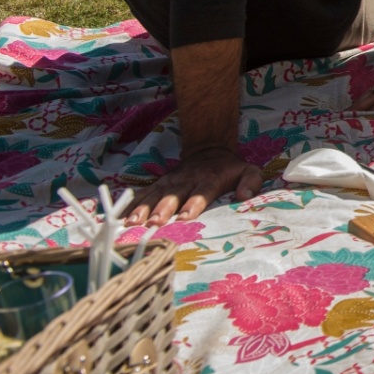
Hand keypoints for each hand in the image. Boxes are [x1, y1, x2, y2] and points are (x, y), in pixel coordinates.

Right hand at [124, 145, 262, 225]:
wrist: (209, 150)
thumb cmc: (230, 168)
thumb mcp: (248, 170)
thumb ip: (251, 182)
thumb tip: (245, 196)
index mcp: (210, 179)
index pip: (201, 192)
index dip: (193, 203)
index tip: (184, 217)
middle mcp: (187, 180)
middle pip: (173, 195)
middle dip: (163, 209)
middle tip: (154, 223)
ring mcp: (171, 181)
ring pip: (155, 194)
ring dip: (143, 208)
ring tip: (132, 223)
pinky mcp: (160, 184)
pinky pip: (145, 194)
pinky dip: (133, 205)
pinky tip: (122, 218)